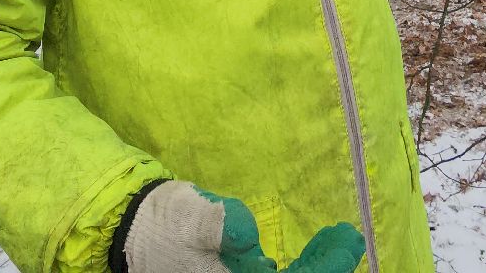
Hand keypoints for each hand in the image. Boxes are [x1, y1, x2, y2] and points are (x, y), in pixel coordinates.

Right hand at [117, 181, 364, 272]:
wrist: (137, 227)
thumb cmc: (166, 224)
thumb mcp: (191, 219)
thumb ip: (219, 226)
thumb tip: (247, 236)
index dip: (326, 267)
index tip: (348, 243)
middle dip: (326, 266)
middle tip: (348, 238)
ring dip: (317, 265)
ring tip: (337, 240)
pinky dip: (303, 265)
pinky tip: (314, 250)